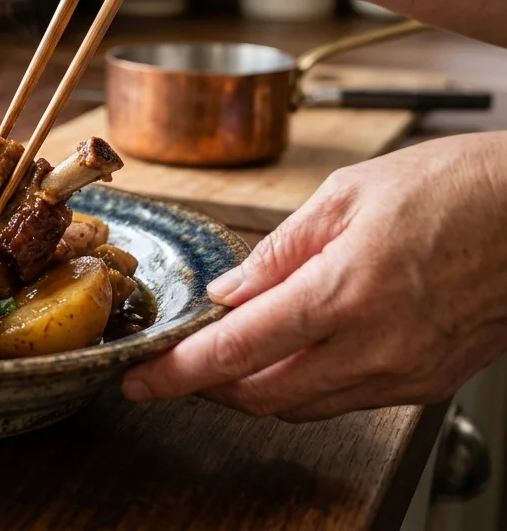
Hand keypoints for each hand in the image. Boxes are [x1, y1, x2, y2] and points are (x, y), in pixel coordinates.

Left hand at [120, 133, 506, 420]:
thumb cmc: (453, 187)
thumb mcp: (346, 195)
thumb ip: (278, 251)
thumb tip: (229, 293)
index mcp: (345, 290)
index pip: (238, 350)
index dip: (179, 373)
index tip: (139, 380)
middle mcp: (376, 345)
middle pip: (264, 394)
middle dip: (207, 388)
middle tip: (173, 370)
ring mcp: (407, 371)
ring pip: (304, 405)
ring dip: (251, 391)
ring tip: (218, 363)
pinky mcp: (429, 381)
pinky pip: (347, 400)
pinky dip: (303, 387)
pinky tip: (285, 358)